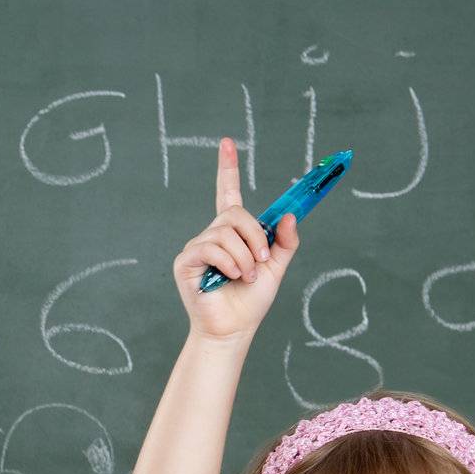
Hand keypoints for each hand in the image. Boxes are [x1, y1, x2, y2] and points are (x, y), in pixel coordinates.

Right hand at [172, 137, 299, 344]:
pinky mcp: (186, 261)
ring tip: (245, 277)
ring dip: (244, 256)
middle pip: (234, 212)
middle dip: (254, 235)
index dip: (227, 168)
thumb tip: (288, 216)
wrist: (232, 329)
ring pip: (225, 232)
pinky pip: (210, 247)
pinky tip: (230, 278)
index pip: (227, 192)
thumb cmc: (250, 302)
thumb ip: (284, 241)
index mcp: (232, 233)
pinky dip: (228, 262)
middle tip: (261, 260)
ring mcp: (197, 247)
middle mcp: (212, 235)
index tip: (227, 144)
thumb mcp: (276, 268)